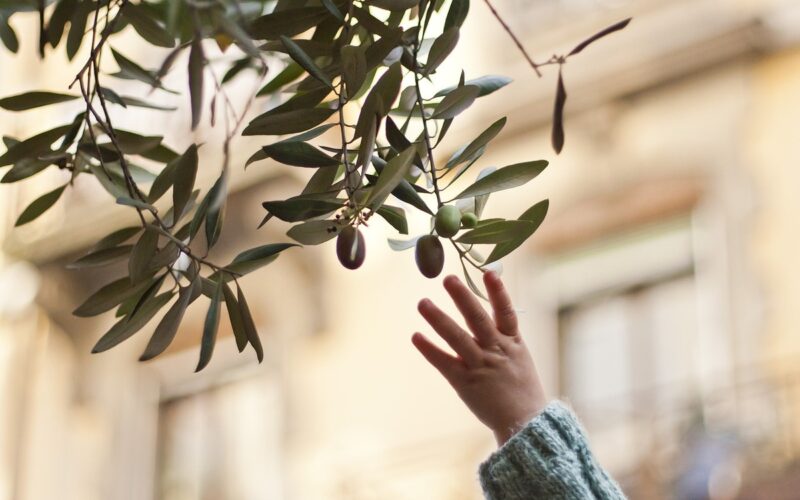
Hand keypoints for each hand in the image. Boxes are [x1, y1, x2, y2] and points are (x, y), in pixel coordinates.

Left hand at [412, 272, 547, 445]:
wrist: (525, 422)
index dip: (498, 292)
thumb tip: (488, 309)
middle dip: (463, 298)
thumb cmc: (521, 387)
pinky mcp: (466, 383)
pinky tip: (416, 336)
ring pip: (457, 338)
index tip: (488, 272)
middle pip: (478, 319)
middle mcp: (497, 351)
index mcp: (513, 343)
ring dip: (439, 319)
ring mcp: (481, 366)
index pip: (506, 312)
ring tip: (422, 302)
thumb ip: (503, 335)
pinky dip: (430, 349)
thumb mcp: (520, 356)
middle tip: (448, 278)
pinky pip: (445, 363)